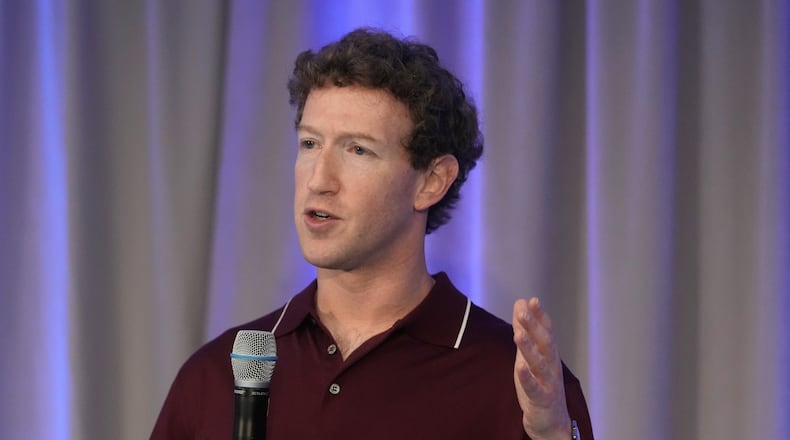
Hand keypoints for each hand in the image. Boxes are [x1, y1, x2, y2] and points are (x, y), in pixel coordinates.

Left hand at [512, 298, 570, 439]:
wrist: (551, 421)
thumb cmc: (540, 384)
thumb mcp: (529, 354)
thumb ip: (524, 330)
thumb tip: (520, 304)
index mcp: (549, 353)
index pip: (547, 331)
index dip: (540, 316)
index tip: (532, 300)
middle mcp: (552, 365)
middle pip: (545, 343)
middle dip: (534, 327)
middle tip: (523, 312)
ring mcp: (548, 383)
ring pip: (540, 363)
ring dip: (530, 349)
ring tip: (518, 335)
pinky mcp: (542, 400)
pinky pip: (535, 388)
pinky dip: (528, 378)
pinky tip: (520, 368)